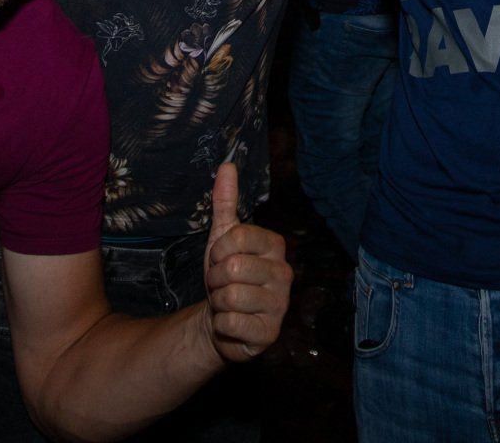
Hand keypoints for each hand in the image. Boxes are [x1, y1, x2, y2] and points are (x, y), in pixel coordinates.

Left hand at [201, 162, 291, 362]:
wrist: (221, 321)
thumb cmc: (224, 276)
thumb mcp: (221, 238)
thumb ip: (226, 202)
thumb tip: (227, 165)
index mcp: (275, 247)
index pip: (236, 237)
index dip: (217, 251)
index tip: (219, 259)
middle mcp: (284, 274)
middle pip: (232, 268)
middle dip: (214, 278)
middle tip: (221, 284)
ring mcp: (280, 306)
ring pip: (230, 296)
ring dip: (217, 302)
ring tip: (226, 303)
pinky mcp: (269, 334)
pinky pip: (231, 322)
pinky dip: (221, 324)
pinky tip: (231, 322)